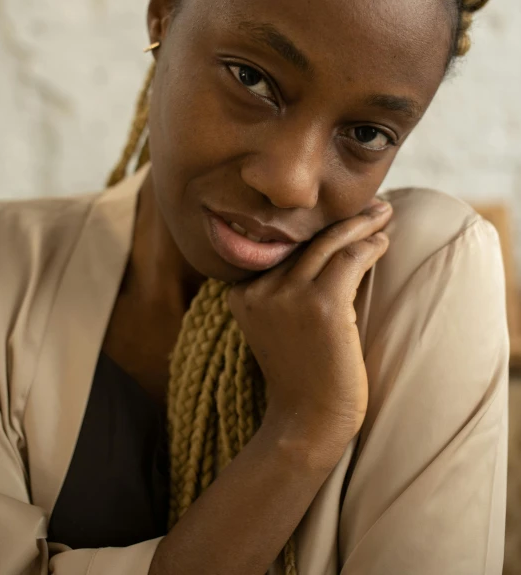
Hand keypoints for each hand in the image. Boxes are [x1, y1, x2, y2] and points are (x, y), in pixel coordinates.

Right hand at [226, 201, 391, 463]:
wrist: (307, 421)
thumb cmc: (301, 374)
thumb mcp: (276, 324)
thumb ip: (282, 289)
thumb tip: (322, 245)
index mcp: (241, 291)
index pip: (282, 246)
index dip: (314, 227)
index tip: (341, 214)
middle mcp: (259, 288)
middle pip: (305, 239)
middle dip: (342, 218)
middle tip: (371, 205)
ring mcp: (287, 295)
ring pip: (330, 243)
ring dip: (362, 225)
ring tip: (383, 215)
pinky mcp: (321, 304)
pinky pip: (350, 259)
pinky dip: (370, 247)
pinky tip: (382, 243)